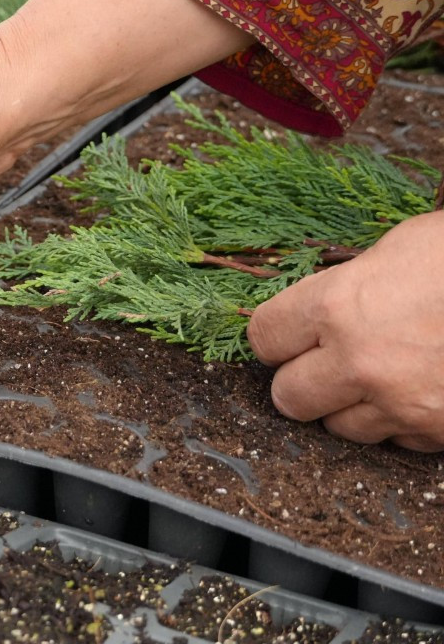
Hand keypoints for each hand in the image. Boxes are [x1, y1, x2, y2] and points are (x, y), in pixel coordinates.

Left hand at [248, 211, 443, 450]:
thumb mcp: (402, 248)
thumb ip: (352, 283)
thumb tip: (323, 305)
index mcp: (339, 305)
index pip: (264, 337)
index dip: (275, 336)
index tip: (288, 334)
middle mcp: (360, 361)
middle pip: (288, 397)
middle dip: (301, 381)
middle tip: (325, 364)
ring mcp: (402, 403)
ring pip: (341, 428)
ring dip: (354, 406)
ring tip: (384, 375)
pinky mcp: (440, 431)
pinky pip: (398, 441)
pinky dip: (403, 423)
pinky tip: (425, 390)